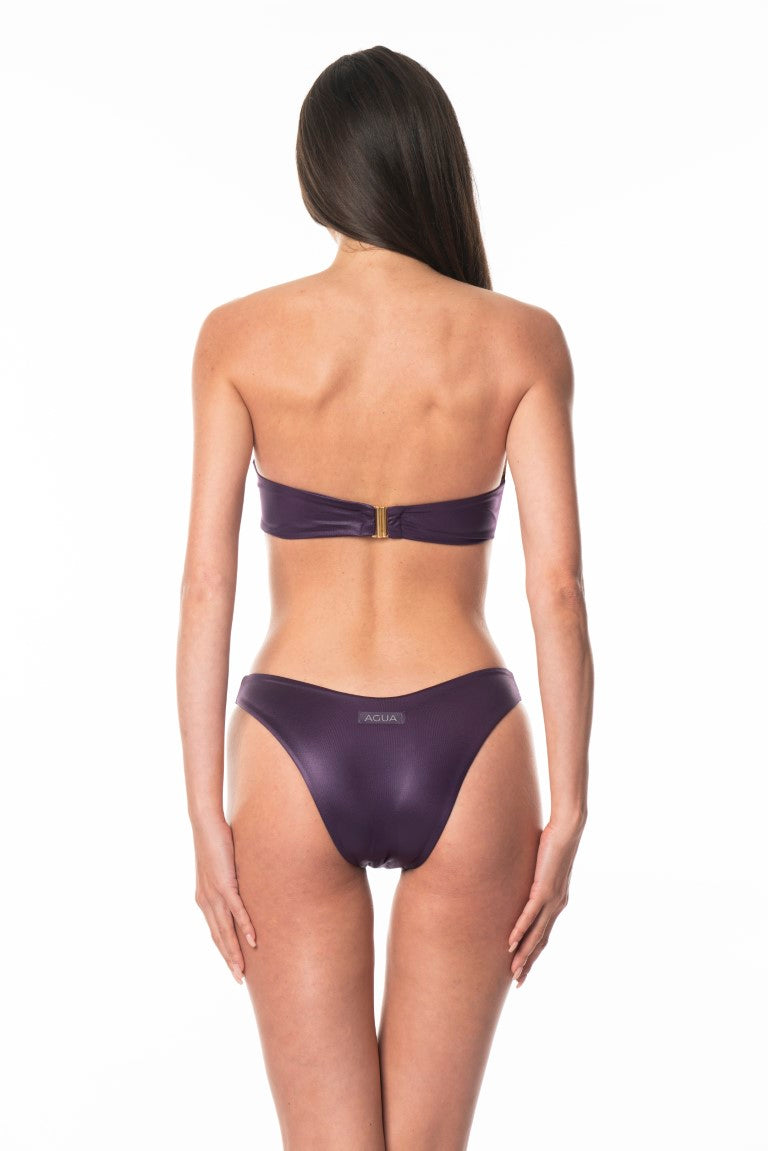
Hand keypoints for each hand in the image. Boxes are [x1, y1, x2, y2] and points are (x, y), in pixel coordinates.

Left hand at [193, 817, 256, 983]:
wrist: (205, 824)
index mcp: (204, 899)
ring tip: (243, 970)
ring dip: (235, 952)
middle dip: (228, 960)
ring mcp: (214, 894)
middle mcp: (206, 901)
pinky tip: (253, 940)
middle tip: (238, 980)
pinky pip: (236, 910)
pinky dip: (245, 927)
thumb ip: (229, 881)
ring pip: (226, 930)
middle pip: (218, 937)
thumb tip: (242, 886)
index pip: (215, 932)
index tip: (234, 968)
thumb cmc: (216, 842)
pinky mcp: (224, 883)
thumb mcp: (222, 867)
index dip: (224, 951)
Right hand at [507, 817, 584, 986]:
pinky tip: (511, 943)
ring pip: (536, 934)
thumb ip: (532, 876)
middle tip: (518, 982)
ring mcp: (551, 900)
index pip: (543, 935)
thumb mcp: (541, 866)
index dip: (533, 954)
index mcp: (556, 903)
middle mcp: (556, 906)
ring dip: (523, 954)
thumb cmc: (554, 843)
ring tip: (513, 970)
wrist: (568, 831)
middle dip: (528, 963)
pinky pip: (530, 915)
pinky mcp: (544, 890)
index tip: (523, 969)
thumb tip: (521, 877)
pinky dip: (520, 930)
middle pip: (541, 941)